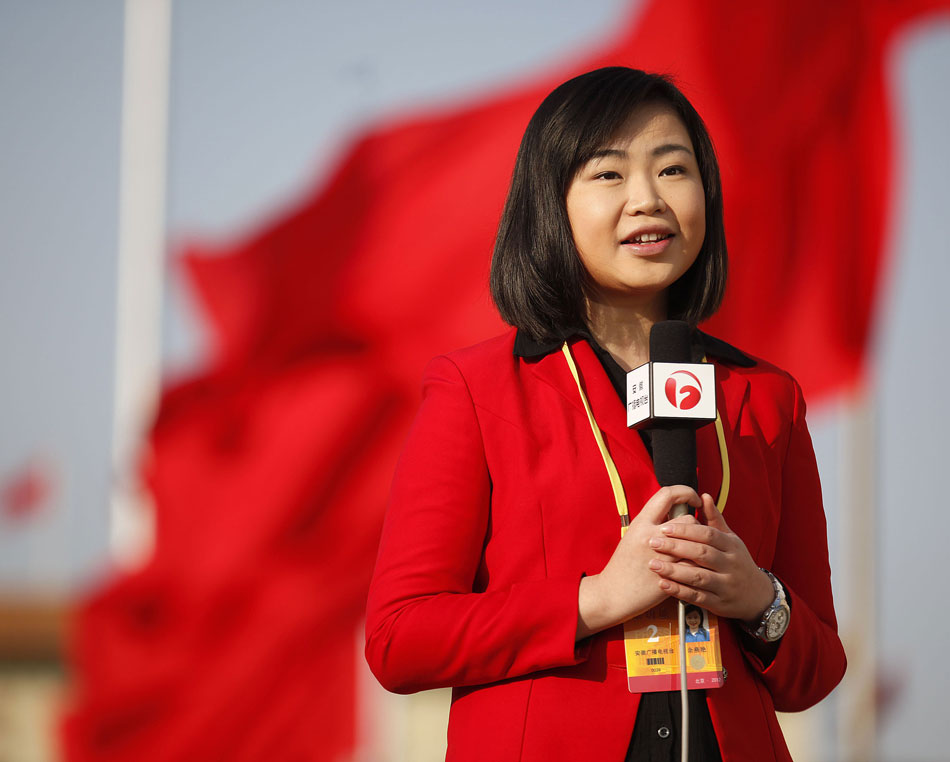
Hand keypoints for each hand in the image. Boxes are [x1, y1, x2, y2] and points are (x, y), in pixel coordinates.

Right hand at [577, 485, 702, 638]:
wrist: (613, 593)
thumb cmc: (623, 565)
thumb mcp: (632, 535)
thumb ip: (652, 523)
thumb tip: (672, 510)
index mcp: (641, 522)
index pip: (668, 494)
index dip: (685, 492)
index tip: (693, 499)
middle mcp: (651, 536)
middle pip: (688, 519)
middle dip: (696, 524)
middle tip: (695, 530)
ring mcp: (662, 556)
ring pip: (695, 542)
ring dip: (699, 544)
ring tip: (694, 548)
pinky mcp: (671, 576)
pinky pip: (694, 564)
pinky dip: (697, 564)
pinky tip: (694, 566)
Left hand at [645, 493, 773, 623]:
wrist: (757, 596)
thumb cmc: (737, 562)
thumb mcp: (731, 540)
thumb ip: (714, 519)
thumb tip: (703, 495)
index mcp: (731, 546)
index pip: (708, 535)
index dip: (686, 530)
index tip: (664, 527)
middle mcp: (730, 565)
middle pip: (702, 554)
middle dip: (676, 547)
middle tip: (653, 542)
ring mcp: (725, 585)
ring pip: (698, 577)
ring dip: (674, 571)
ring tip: (653, 564)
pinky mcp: (718, 603)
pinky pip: (697, 597)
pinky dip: (679, 591)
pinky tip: (662, 584)